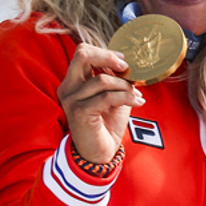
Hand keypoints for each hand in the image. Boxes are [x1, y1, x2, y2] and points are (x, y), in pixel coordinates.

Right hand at [57, 43, 145, 162]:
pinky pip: (107, 97)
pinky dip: (126, 97)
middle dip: (108, 57)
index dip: (105, 53)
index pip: (83, 52)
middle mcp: (68, 88)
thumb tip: (127, 64)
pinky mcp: (80, 112)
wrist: (99, 153)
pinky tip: (137, 102)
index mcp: (73, 81)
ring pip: (102, 79)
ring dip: (125, 86)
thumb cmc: (106, 123)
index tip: (123, 62)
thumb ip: (114, 78)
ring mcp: (72, 100)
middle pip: (83, 55)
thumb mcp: (112, 95)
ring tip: (136, 95)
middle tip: (126, 68)